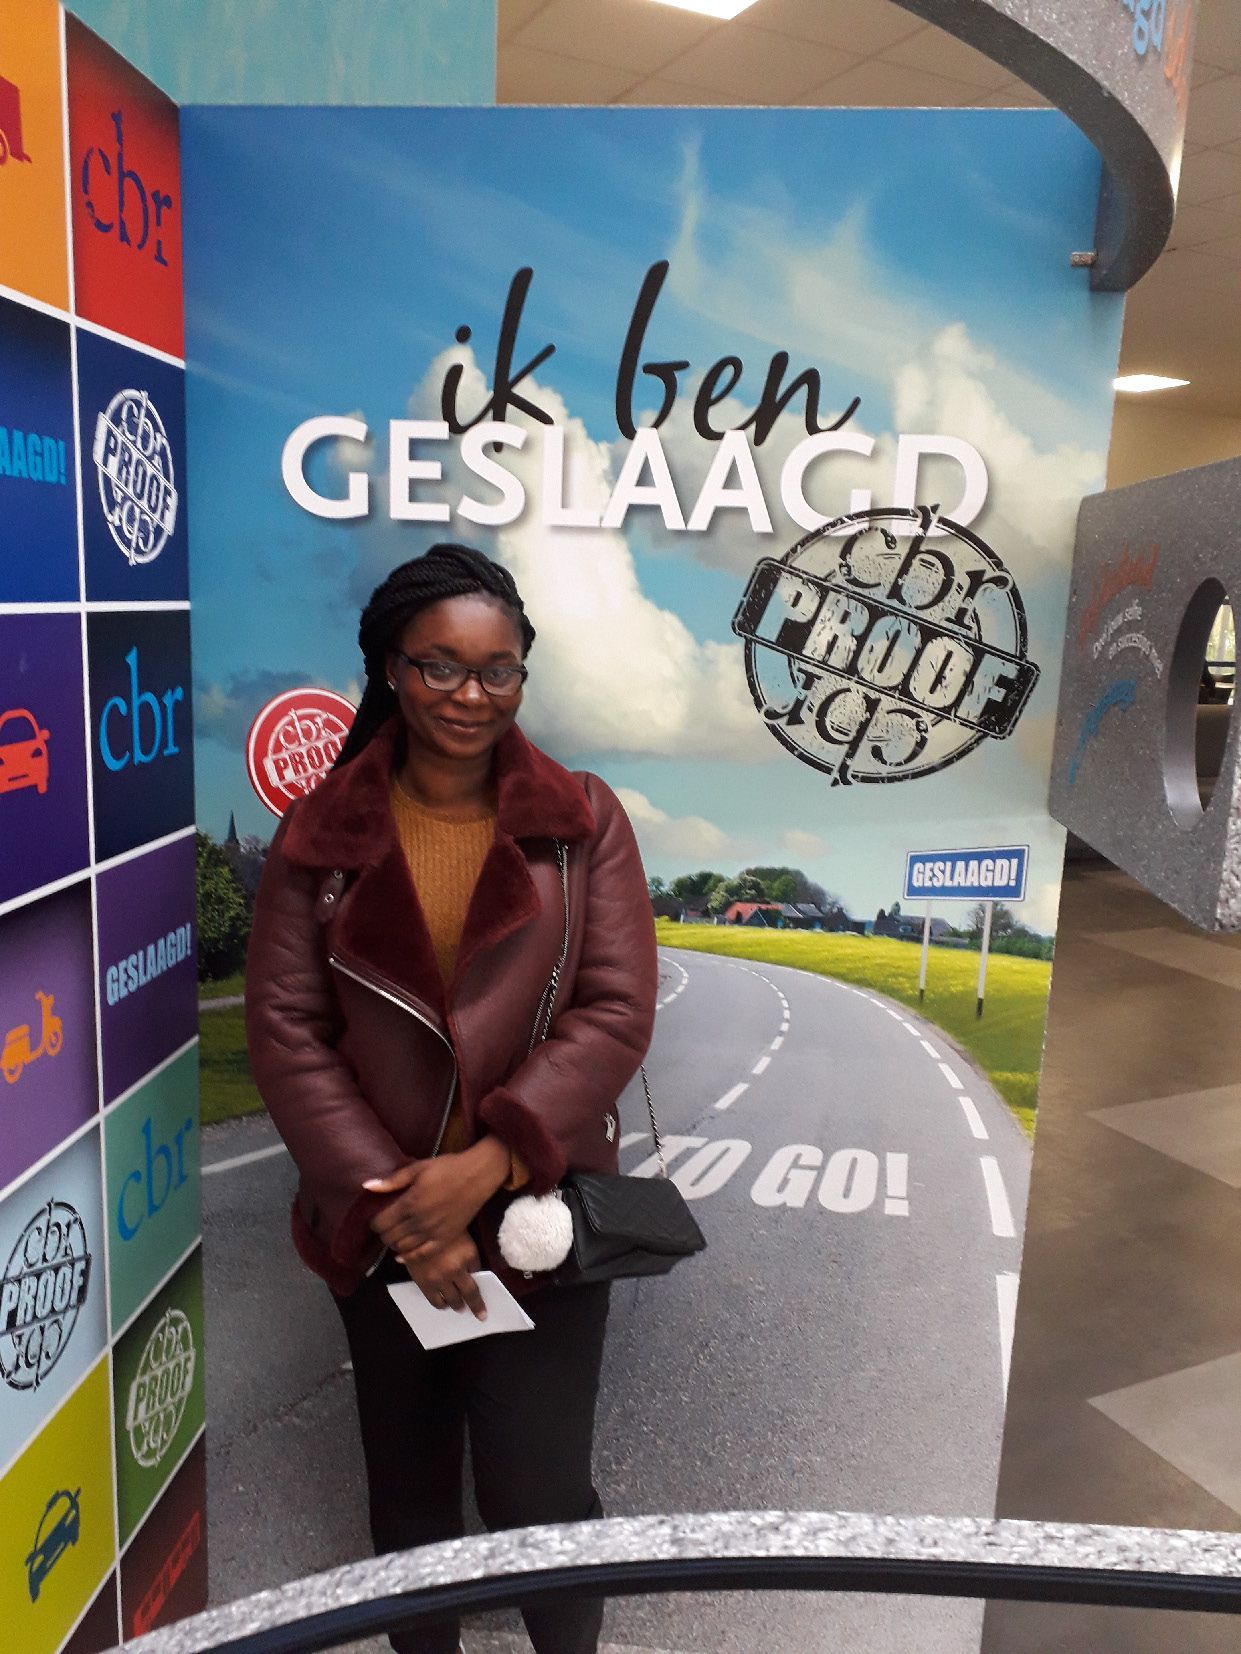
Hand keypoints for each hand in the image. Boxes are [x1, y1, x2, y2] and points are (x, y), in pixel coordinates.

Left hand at [364, 1136, 511, 1252]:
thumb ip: (393, 1180)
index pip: (381, 1223)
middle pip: (389, 1237)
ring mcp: (432, 1232)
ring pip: (402, 1248)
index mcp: (410, 1202)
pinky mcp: (445, 1239)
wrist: (478, 1175)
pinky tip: (402, 1255)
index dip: (374, 1222)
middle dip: (383, 1233)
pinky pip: (422, 1255)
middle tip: (385, 1226)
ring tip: (395, 1235)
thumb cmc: (447, 1168)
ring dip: (394, 1244)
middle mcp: (419, 1221)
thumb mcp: (418, 1168)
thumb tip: (366, 1186)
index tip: (376, 1218)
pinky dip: (408, 1257)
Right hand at [403, 1233, 485, 1319]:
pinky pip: (434, 1300)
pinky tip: (442, 1302)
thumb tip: (474, 1278)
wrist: (417, 1227)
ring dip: (455, 1305)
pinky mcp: (423, 1281)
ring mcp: (438, 1278)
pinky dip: (440, 1304)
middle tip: (472, 1311)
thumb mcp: (464, 1241)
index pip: (478, 1282)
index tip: (482, 1314)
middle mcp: (455, 1270)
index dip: (480, 1300)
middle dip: (471, 1306)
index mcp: (468, 1257)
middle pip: (466, 1295)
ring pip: (451, 1301)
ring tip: (457, 1306)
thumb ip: (470, 1260)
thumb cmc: (446, 1231)